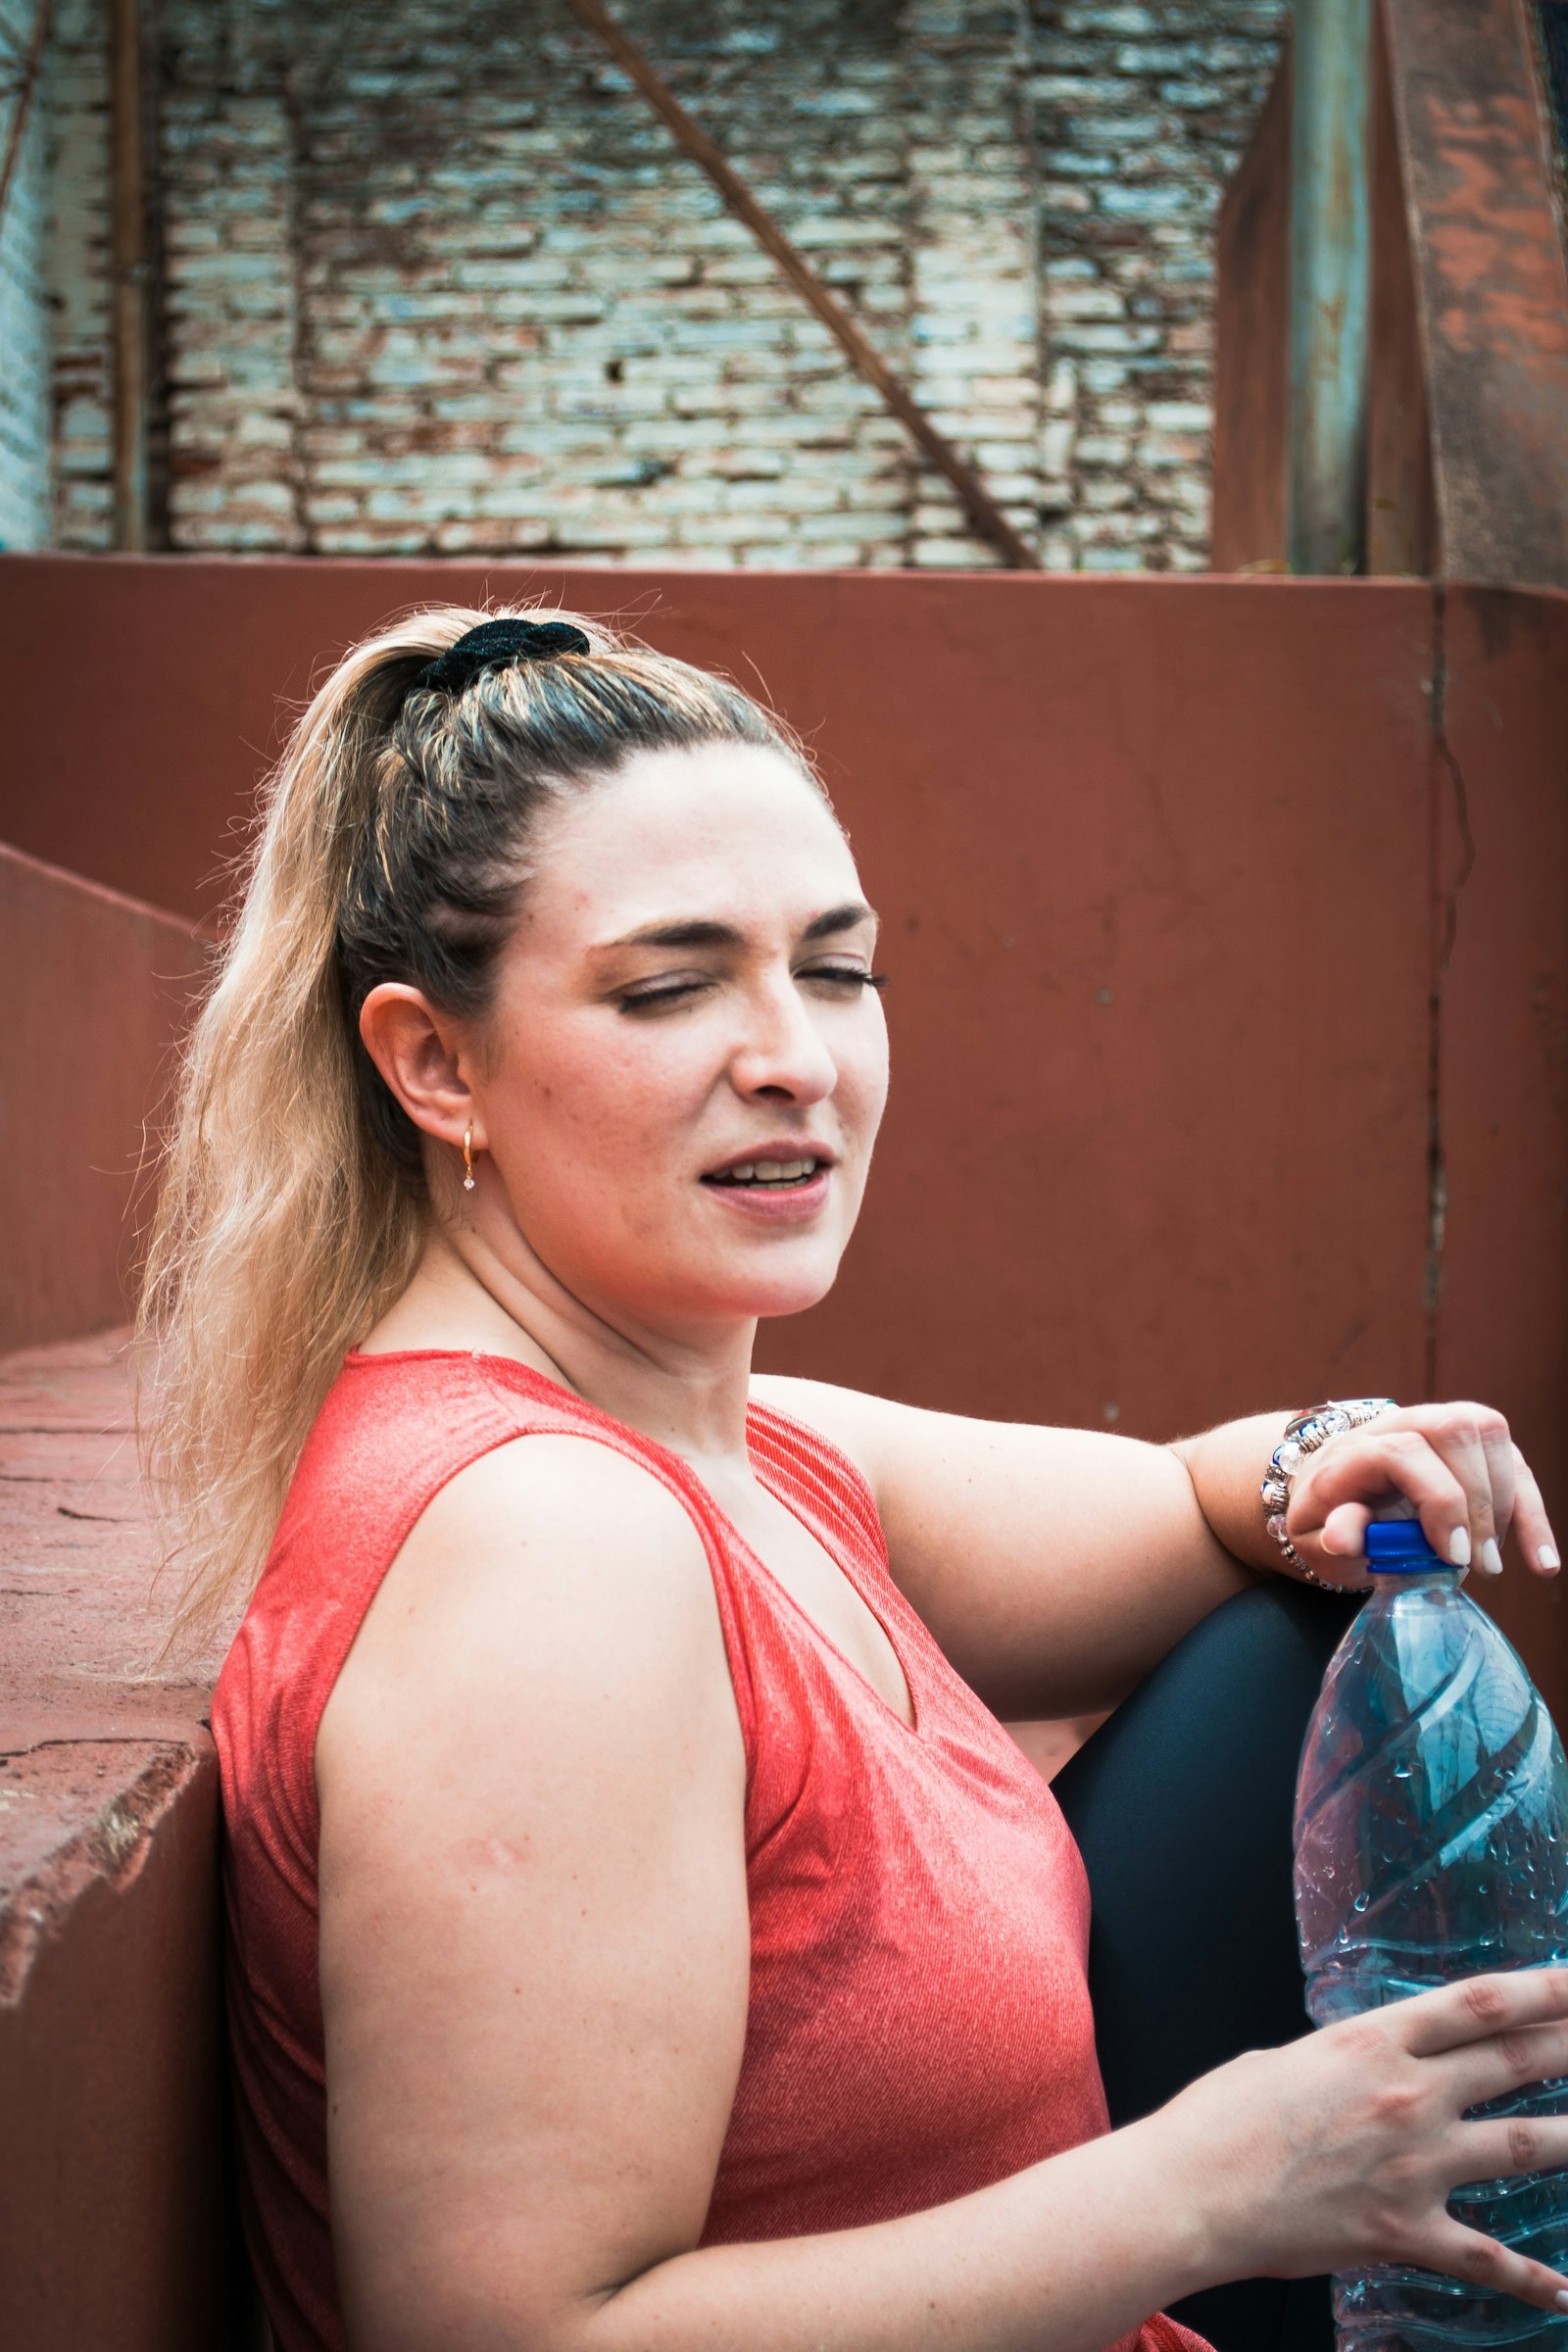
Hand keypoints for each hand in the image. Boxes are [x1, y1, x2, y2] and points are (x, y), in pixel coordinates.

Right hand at [1158, 1968, 1567, 2310]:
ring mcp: (1414, 2166)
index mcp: (1372, 2041)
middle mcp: (1408, 2096)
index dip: (1542, 1990)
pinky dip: (1533, 2280)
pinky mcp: (1405, 2232)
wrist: (1191, 2194)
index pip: (1478, 2004)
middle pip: (1514, 2062)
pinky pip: (1487, 2257)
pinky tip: (1566, 2291)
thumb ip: (1349, 2061)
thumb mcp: (1288, 2060)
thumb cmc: (1220, 2120)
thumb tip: (1375, 2066)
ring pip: (1523, 2146)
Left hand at [1285, 1402, 1558, 1585]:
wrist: (1335, 1495)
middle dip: (1477, 1503)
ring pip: (1490, 1433)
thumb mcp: (1313, 1539)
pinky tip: (1540, 1560)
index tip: (1453, 1556)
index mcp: (1358, 1448)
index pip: (1404, 1452)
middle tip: (1477, 1565)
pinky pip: (1513, 1462)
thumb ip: (1329, 1537)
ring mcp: (1440, 1425)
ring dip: (1507, 1504)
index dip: (1439, 1501)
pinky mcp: (1473, 1443)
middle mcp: (1401, 1423)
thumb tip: (1343, 1536)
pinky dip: (1532, 1512)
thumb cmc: (1327, 1521)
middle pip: (1454, 1431)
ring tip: (1494, 1564)